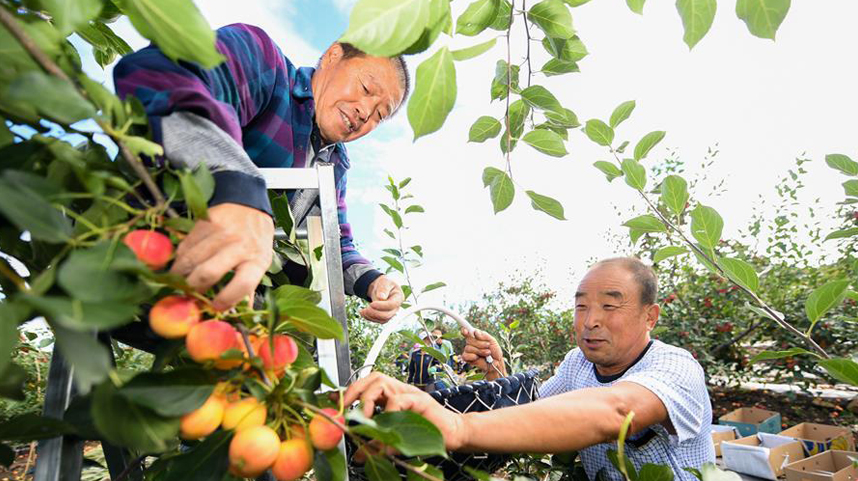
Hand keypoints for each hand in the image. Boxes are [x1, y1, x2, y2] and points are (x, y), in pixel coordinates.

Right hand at [170, 203, 273, 310]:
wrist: (249, 205)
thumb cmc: (255, 238)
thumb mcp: (260, 262)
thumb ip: (247, 287)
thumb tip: (240, 313)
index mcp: (257, 259)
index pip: (242, 285)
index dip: (226, 300)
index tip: (215, 307)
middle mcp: (240, 245)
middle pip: (208, 273)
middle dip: (194, 289)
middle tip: (189, 295)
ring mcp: (221, 232)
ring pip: (191, 260)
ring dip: (181, 275)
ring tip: (180, 282)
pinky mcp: (205, 222)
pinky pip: (185, 246)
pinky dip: (180, 259)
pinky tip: (182, 265)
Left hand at [343, 373, 466, 449]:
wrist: (454, 434)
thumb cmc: (428, 434)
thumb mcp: (396, 439)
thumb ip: (378, 443)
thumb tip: (359, 456)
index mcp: (393, 396)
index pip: (368, 385)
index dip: (350, 392)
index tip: (334, 403)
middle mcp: (401, 390)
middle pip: (373, 377)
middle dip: (354, 391)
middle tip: (346, 410)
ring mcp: (411, 393)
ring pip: (382, 383)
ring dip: (367, 401)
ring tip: (364, 419)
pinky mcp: (421, 401)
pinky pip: (399, 400)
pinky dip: (388, 414)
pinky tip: (386, 429)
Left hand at [360, 275, 403, 322]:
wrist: (380, 288)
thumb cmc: (384, 284)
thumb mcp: (384, 282)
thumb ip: (383, 288)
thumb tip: (381, 297)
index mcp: (398, 297)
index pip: (392, 305)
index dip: (382, 306)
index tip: (371, 304)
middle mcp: (396, 307)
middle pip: (387, 315)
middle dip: (375, 313)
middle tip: (366, 308)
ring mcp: (391, 313)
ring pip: (382, 320)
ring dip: (371, 316)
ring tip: (362, 310)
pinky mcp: (385, 317)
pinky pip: (378, 321)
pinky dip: (369, 318)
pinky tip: (363, 312)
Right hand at [461, 328, 505, 379]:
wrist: (497, 362)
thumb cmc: (494, 351)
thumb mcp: (492, 340)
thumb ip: (483, 335)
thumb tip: (475, 332)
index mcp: (475, 337)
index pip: (467, 331)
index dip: (464, 331)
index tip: (465, 331)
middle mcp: (471, 343)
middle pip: (469, 339)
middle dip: (479, 343)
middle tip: (488, 346)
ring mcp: (468, 350)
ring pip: (468, 348)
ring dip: (480, 351)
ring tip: (487, 353)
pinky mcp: (467, 358)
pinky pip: (466, 355)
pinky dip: (473, 356)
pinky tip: (478, 357)